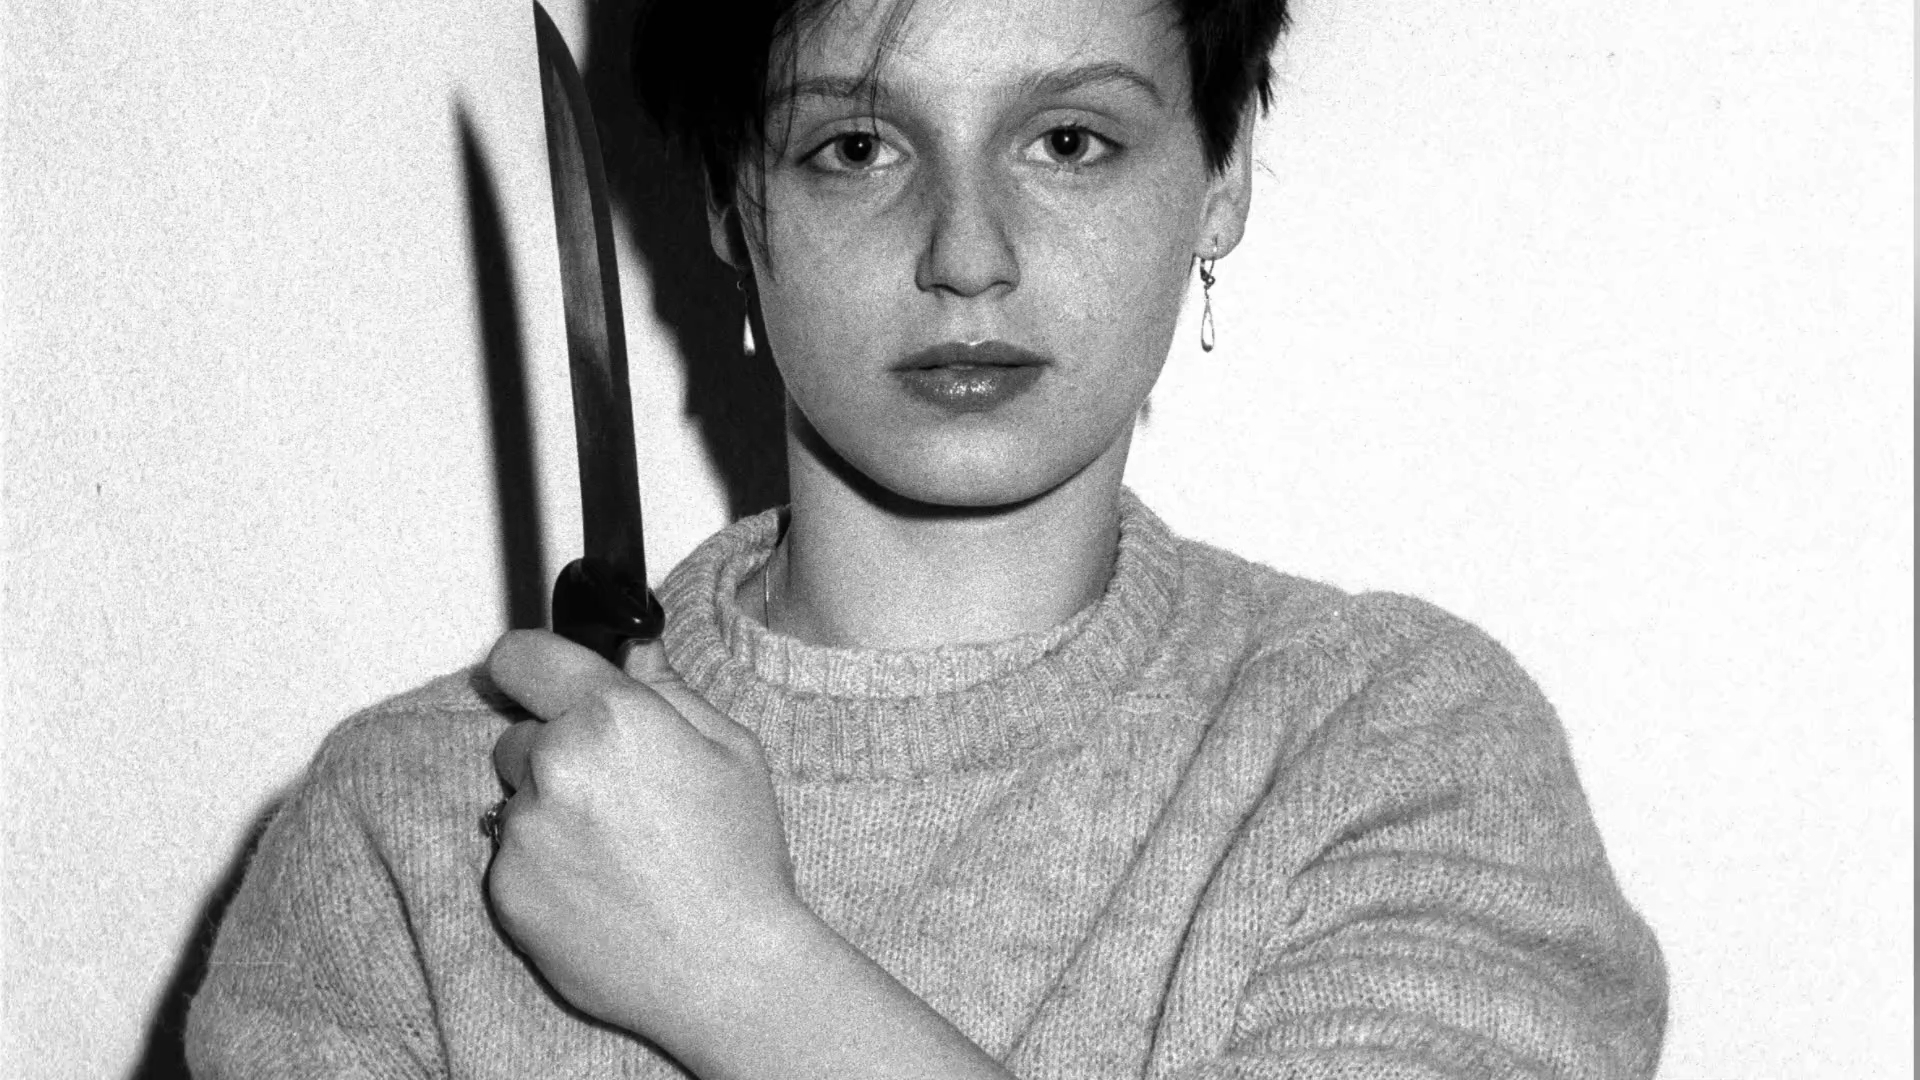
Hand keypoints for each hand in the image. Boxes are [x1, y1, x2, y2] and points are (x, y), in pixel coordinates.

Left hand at [484, 629, 799, 1039]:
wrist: (726, 968)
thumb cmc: (740, 856)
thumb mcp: (732, 749)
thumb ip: (668, 686)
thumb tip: (632, 644)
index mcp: (612, 716)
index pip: (522, 656)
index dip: (534, 667)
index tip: (546, 684)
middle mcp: (555, 764)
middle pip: (519, 734)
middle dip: (556, 752)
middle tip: (616, 792)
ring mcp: (522, 831)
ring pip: (516, 799)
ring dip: (549, 811)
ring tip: (616, 852)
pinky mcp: (506, 889)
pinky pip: (510, 857)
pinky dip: (543, 866)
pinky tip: (600, 889)